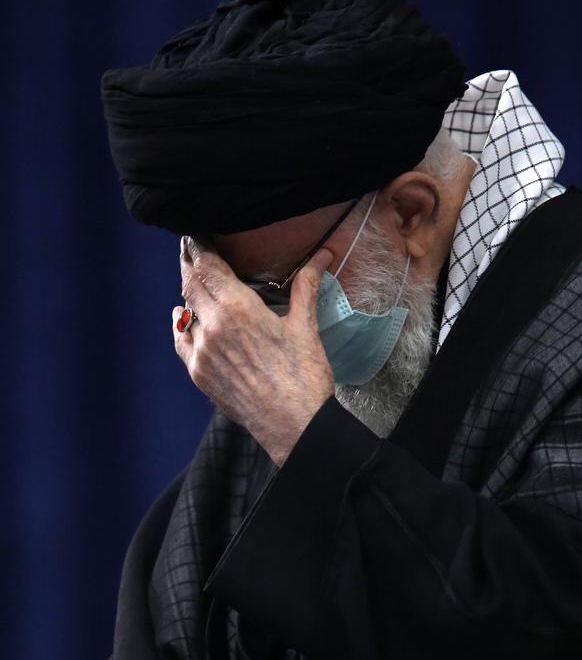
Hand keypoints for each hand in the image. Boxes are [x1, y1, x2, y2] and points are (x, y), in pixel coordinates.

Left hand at [172, 236, 334, 465]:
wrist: (294, 426)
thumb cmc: (304, 377)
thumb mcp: (305, 326)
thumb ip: (306, 285)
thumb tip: (324, 254)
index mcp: (238, 308)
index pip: (207, 265)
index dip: (198, 245)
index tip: (195, 234)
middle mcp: (213, 326)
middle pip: (190, 283)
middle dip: (189, 262)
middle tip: (189, 247)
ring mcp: (202, 352)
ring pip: (185, 311)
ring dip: (189, 293)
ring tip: (194, 281)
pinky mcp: (199, 374)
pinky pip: (181, 341)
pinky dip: (180, 325)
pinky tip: (182, 317)